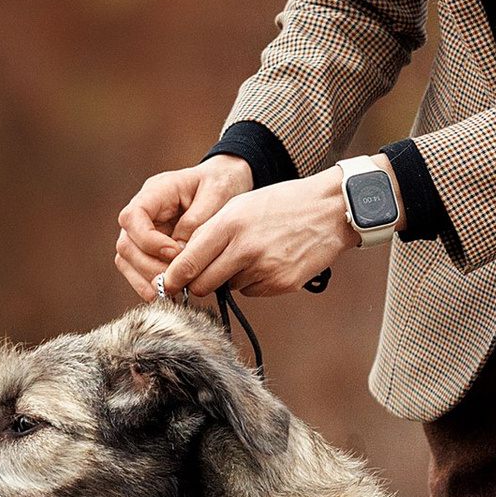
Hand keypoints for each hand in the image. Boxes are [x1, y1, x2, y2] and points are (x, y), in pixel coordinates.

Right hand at [116, 156, 252, 302]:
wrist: (225, 182)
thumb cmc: (221, 184)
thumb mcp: (217, 194)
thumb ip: (197, 221)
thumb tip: (178, 252)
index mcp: (156, 192)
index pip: (133, 217)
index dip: (149, 240)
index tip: (175, 253)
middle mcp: (143, 211)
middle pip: (126, 243)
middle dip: (148, 266)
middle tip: (175, 280)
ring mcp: (143, 230)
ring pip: (127, 259)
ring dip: (145, 279)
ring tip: (170, 292)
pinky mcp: (150, 247)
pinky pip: (138, 268)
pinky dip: (148, 283)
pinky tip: (167, 296)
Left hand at [157, 173, 359, 301]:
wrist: (330, 210)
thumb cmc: (281, 204)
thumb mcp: (239, 207)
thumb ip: (210, 233)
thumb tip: (185, 263)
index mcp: (229, 224)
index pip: (188, 263)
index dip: (172, 279)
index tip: (165, 286)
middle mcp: (245, 249)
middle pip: (203, 284)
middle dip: (198, 283)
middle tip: (203, 276)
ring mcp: (265, 269)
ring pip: (229, 288)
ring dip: (232, 278)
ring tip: (253, 254)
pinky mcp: (282, 284)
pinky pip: (253, 291)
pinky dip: (255, 281)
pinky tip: (270, 261)